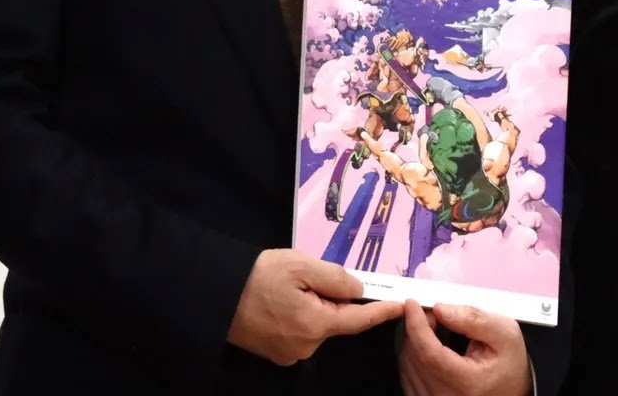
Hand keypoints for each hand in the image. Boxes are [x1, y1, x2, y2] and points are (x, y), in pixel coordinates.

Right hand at [227, 248, 402, 365]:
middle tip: (308, 274)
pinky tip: (281, 298)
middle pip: (335, 320)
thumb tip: (358, 289)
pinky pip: (300, 330)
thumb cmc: (258, 276)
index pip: (358, 320)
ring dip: (314, 304)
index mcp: (316, 325)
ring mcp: (290, 353)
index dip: (380, 311)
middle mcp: (307, 347)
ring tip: (287, 284)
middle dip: (332, 297)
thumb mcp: (299, 264)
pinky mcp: (276, 353)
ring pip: (317, 324)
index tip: (401, 306)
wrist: (215, 295)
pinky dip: (300, 313)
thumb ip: (334, 277)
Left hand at [397, 300, 531, 395]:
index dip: (416, 325)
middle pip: (416, 356)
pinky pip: (407, 376)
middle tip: (431, 314)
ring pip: (408, 365)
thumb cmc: (509, 361)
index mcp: (468, 383)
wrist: (514, 388)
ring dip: (414, 340)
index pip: (429, 353)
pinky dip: (413, 355)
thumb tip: (441, 309)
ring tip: (433, 329)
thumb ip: (473, 318)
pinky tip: (426, 346)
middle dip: (417, 327)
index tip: (412, 305)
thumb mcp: (503, 333)